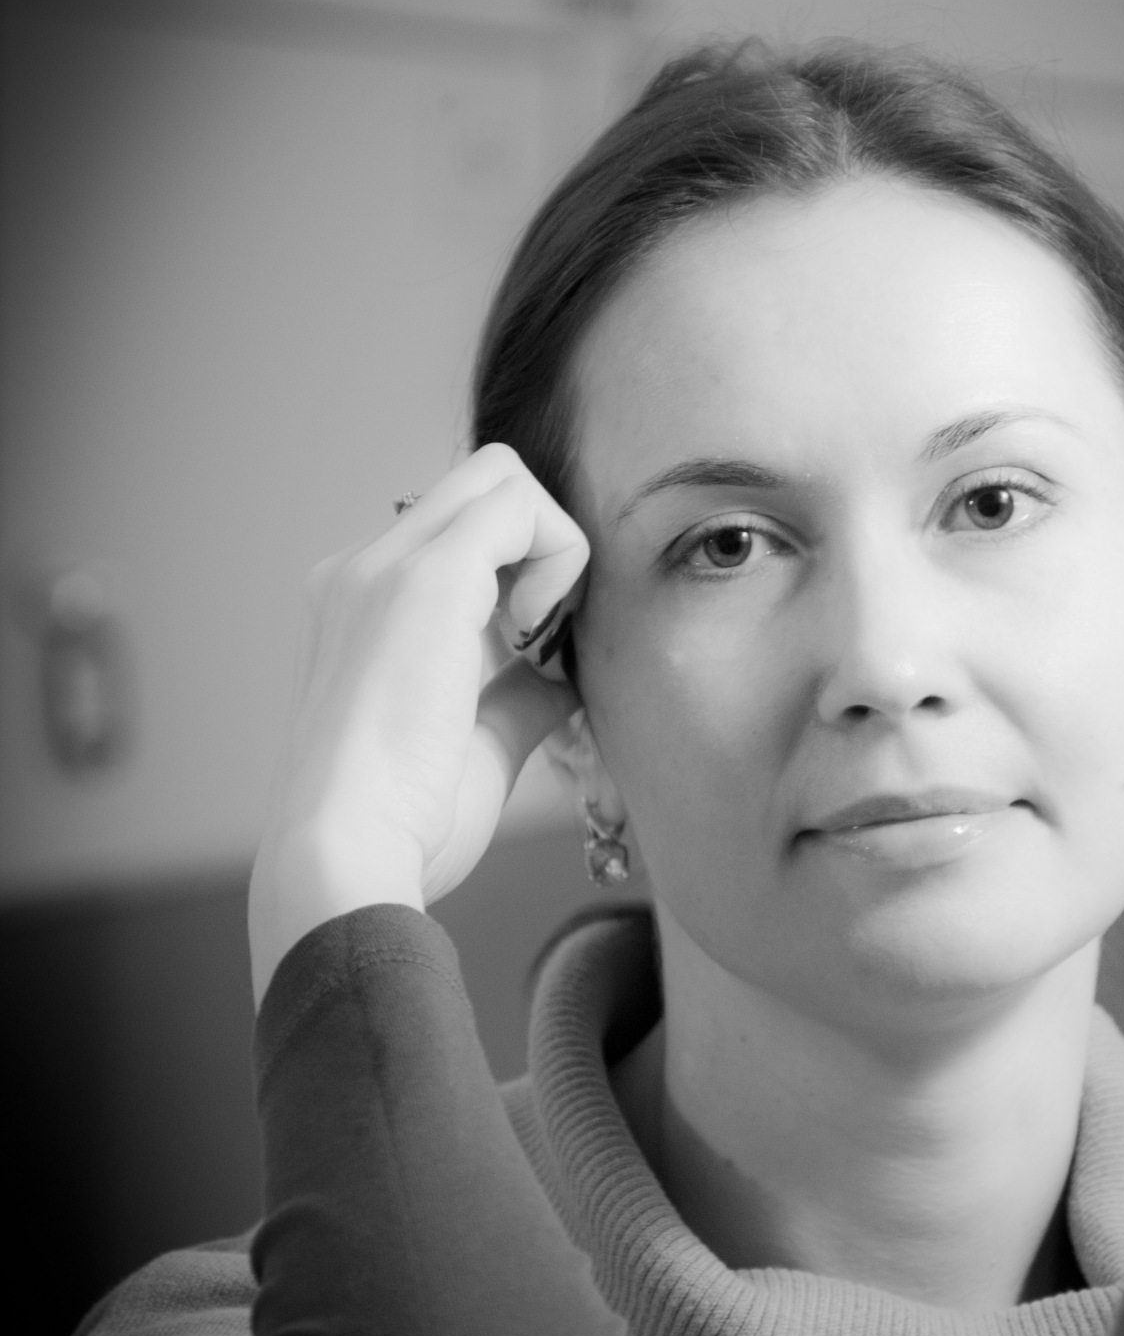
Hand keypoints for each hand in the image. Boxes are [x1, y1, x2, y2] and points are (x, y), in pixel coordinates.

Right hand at [249, 445, 587, 1005]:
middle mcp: (360, 571)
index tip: (537, 655)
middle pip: (480, 485)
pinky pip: (518, 507)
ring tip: (540, 641)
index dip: (521, 575)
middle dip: (539, 544)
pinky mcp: (424, 578)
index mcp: (360, 607)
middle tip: (549, 634)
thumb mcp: (474, 747)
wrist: (346, 857)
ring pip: (500, 478)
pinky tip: (539, 636)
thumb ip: (516, 696)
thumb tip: (564, 675)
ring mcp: (383, 566)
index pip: (461, 537)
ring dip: (549, 547)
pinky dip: (557, 557)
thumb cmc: (400, 828)